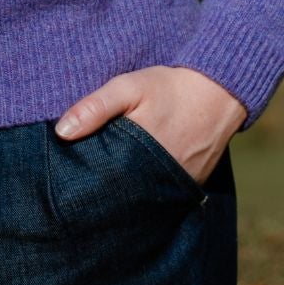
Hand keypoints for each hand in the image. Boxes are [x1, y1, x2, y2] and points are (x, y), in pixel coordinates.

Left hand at [53, 66, 247, 185]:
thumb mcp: (129, 87)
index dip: (85, 183)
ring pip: (143, 197)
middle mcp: (163, 177)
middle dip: (102, 191)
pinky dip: (147, 189)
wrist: (221, 90)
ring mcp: (180, 185)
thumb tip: (62, 132)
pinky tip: (132, 182)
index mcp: (142, 155)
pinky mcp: (192, 185)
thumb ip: (95, 107)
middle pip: (122, 195)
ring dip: (125, 192)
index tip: (67, 181)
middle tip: (80, 190)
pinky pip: (164, 194)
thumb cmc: (170, 87)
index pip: (104, 182)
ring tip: (104, 188)